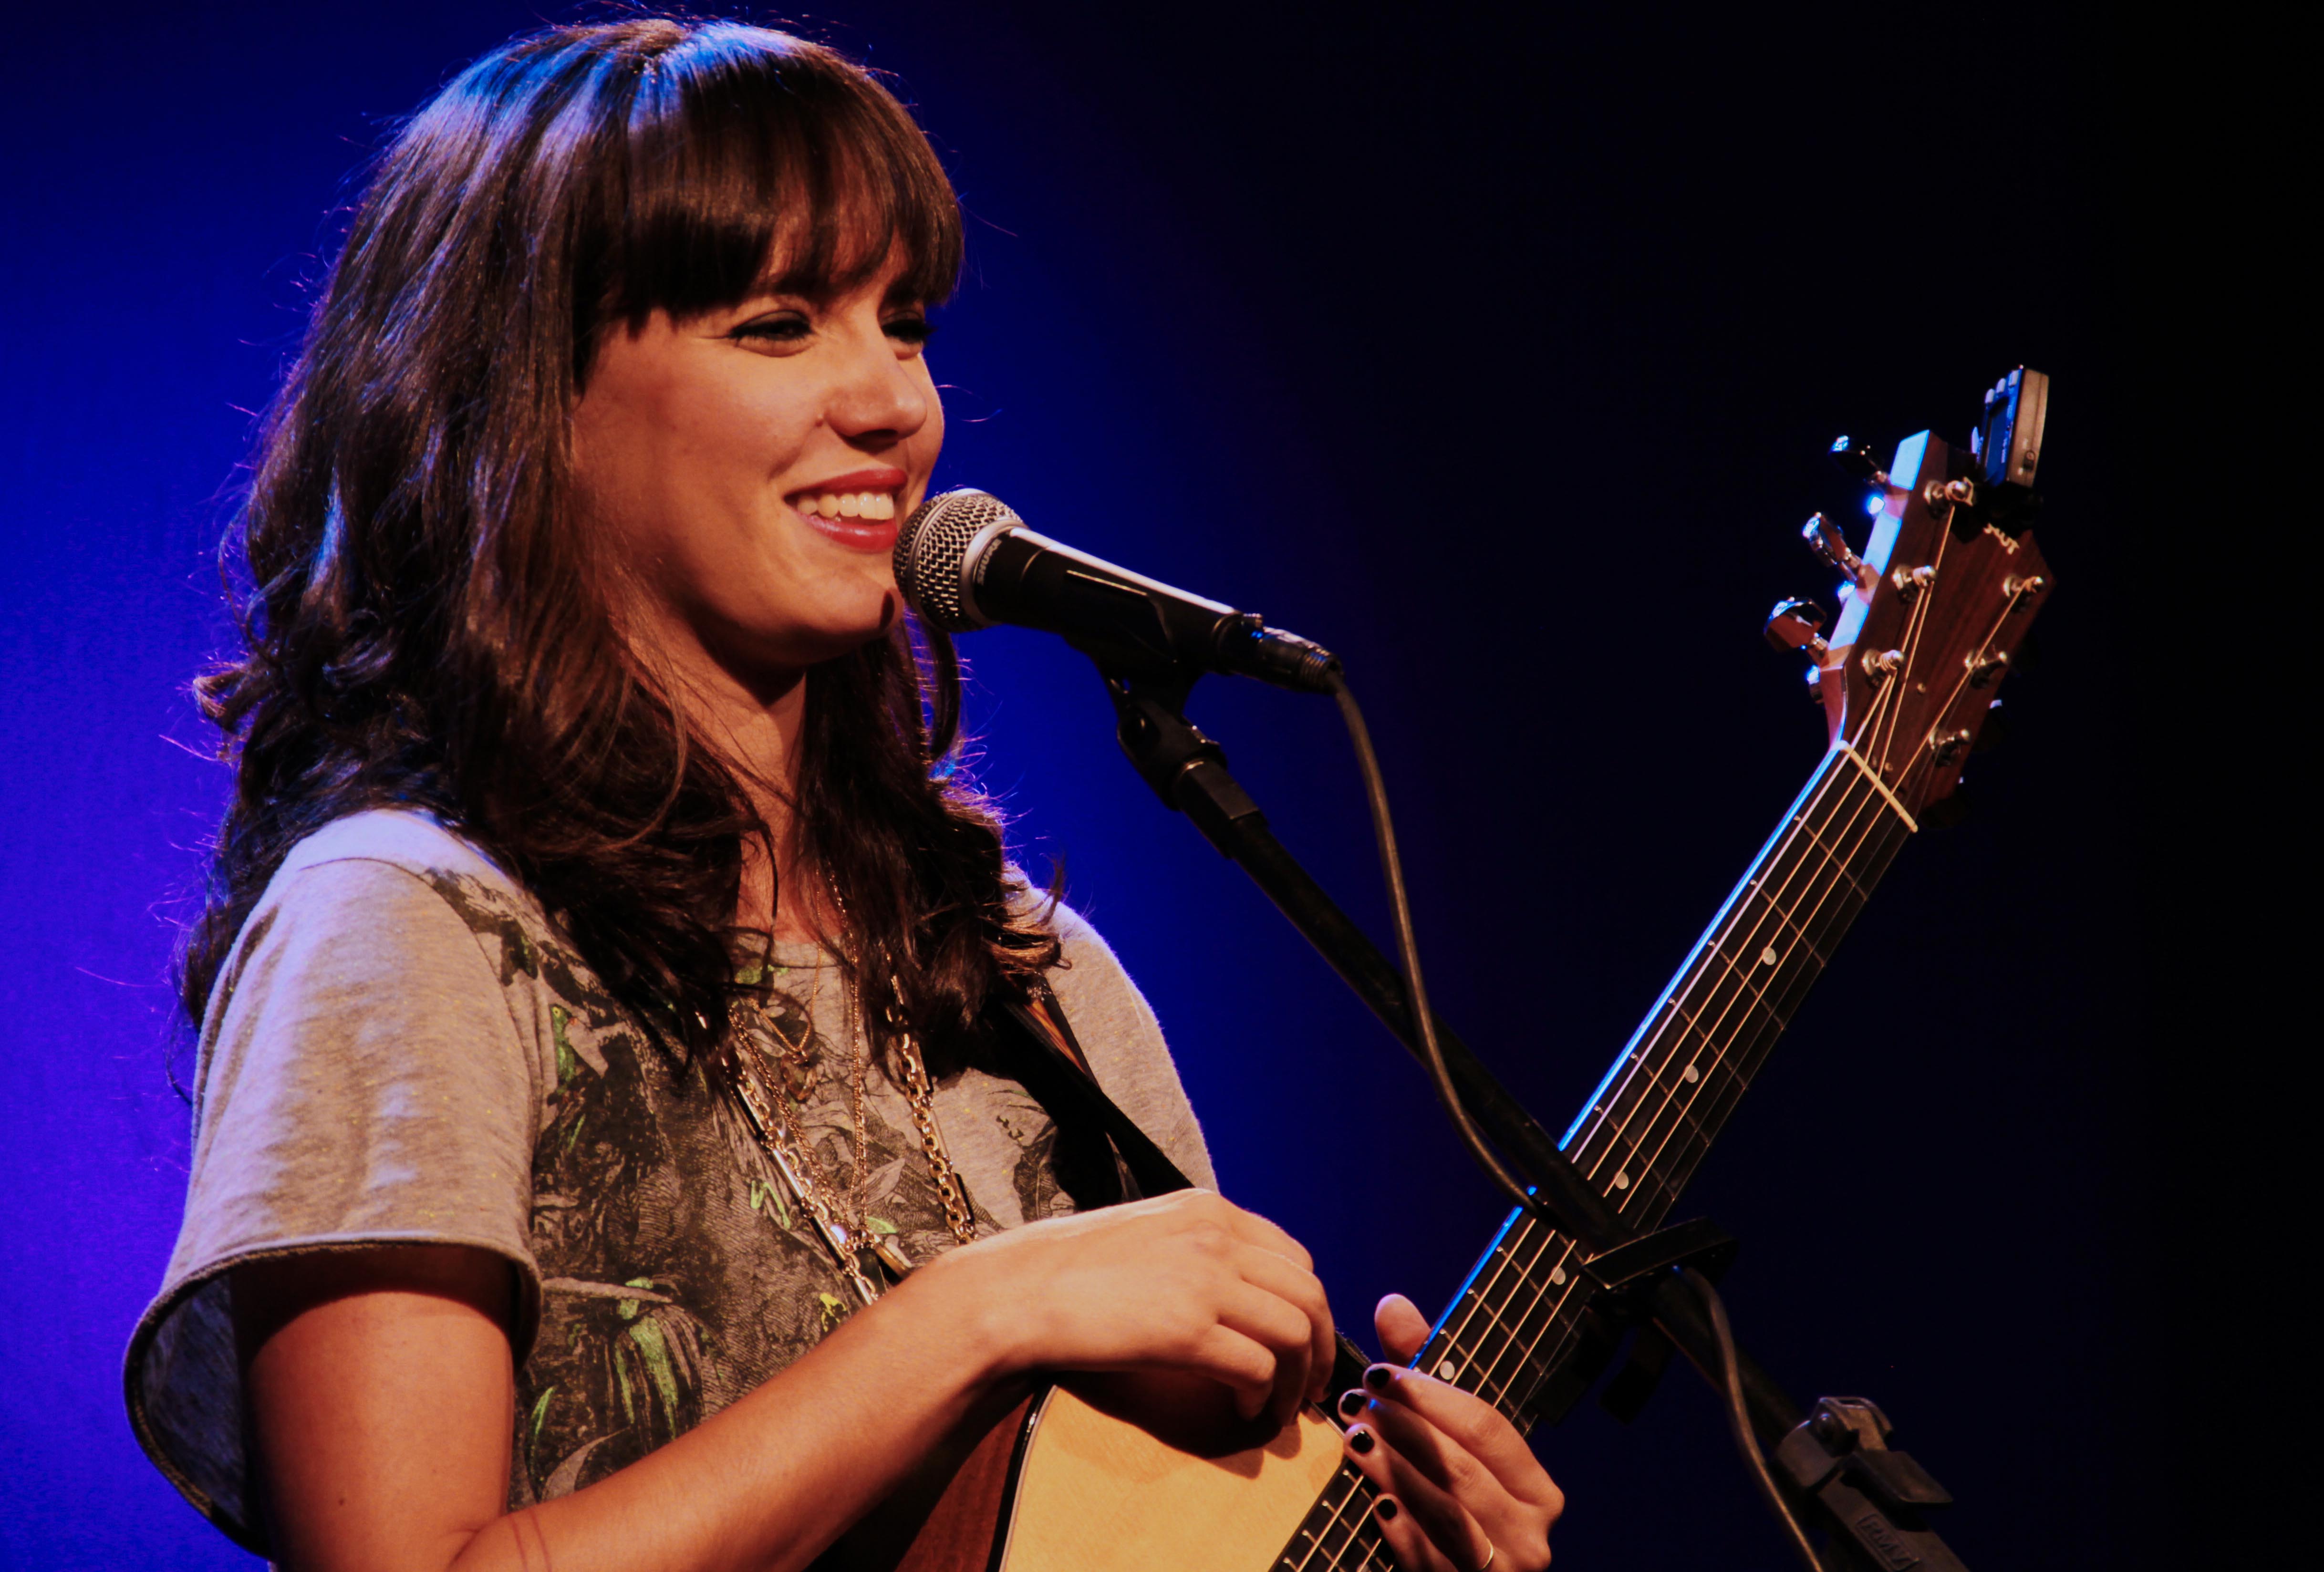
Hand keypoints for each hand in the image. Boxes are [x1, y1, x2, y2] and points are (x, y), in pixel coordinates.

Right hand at [916, 1188, 1334, 1430]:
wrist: (1013, 1294)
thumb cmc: (1066, 1275)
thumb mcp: (1144, 1237)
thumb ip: (1194, 1250)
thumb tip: (1237, 1296)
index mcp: (1207, 1209)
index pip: (1295, 1255)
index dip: (1311, 1305)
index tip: (1307, 1343)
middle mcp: (1216, 1235)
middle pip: (1308, 1293)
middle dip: (1322, 1347)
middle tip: (1313, 1388)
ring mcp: (1205, 1279)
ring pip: (1296, 1331)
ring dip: (1299, 1380)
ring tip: (1284, 1410)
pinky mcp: (1188, 1328)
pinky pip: (1259, 1368)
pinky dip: (1263, 1398)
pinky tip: (1245, 1413)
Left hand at [1335, 1293, 1563, 1570]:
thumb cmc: (1455, 1506)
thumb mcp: (1448, 1442)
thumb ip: (1424, 1376)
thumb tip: (1393, 1306)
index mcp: (1538, 1491)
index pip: (1486, 1427)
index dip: (1431, 1397)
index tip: (1382, 1375)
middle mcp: (1531, 1533)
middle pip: (1464, 1467)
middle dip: (1407, 1431)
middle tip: (1360, 1404)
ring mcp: (1503, 1570)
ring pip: (1447, 1512)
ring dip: (1396, 1472)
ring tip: (1355, 1440)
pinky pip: (1431, 1561)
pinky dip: (1403, 1532)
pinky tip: (1375, 1505)